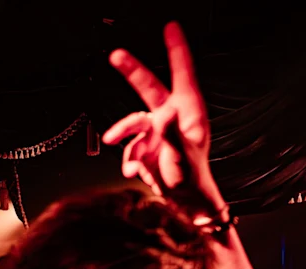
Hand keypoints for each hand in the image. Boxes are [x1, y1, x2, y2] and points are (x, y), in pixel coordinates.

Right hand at [103, 23, 217, 212]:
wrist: (183, 204)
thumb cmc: (192, 179)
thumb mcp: (183, 155)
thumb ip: (172, 133)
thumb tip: (165, 113)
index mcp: (188, 112)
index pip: (183, 74)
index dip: (177, 49)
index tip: (171, 27)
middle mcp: (171, 118)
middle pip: (149, 87)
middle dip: (132, 71)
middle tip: (116, 55)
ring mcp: (157, 132)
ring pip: (132, 122)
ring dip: (121, 132)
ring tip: (114, 142)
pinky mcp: (145, 148)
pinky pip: (129, 146)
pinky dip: (128, 158)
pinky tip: (134, 172)